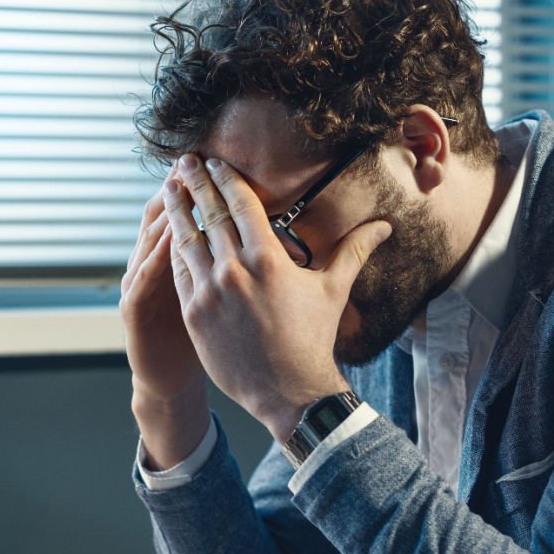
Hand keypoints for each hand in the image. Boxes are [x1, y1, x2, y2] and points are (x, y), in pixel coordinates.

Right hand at [120, 184, 208, 466]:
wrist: (168, 375)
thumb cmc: (196, 333)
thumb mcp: (211, 293)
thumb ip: (227, 261)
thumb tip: (265, 235)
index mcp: (179, 260)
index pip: (187, 215)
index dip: (198, 188)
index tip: (214, 161)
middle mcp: (155, 265)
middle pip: (164, 219)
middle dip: (179, 190)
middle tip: (190, 161)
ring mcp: (141, 286)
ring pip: (148, 243)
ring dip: (162, 217)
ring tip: (175, 189)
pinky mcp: (134, 310)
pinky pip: (143, 279)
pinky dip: (153, 258)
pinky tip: (166, 239)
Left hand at [164, 154, 389, 441]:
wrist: (289, 392)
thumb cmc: (313, 339)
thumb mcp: (333, 290)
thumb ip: (354, 251)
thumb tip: (385, 226)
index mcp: (268, 258)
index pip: (240, 203)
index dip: (225, 178)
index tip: (214, 162)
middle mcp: (235, 270)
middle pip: (209, 214)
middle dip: (195, 183)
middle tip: (183, 161)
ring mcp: (210, 293)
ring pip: (186, 240)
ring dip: (177, 210)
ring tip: (168, 189)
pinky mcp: (193, 315)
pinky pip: (178, 273)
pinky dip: (172, 250)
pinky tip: (168, 235)